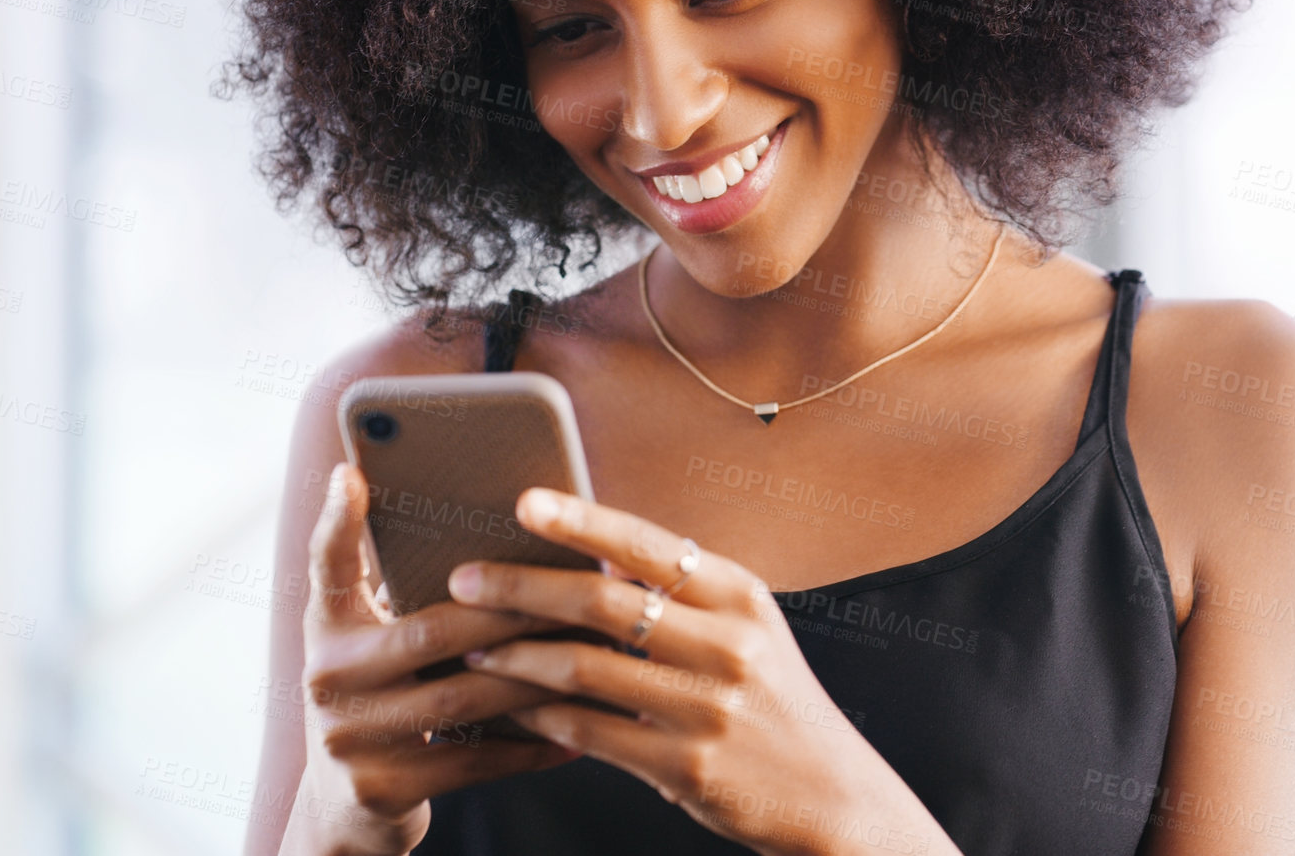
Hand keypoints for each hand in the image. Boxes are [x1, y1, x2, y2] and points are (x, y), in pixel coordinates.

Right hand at [282, 464, 577, 855]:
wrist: (344, 809)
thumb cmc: (386, 698)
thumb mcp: (376, 644)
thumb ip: (409, 597)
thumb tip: (496, 537)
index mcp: (326, 629)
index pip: (326, 564)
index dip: (337, 518)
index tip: (352, 470)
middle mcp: (326, 678)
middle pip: (434, 631)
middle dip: (516, 611)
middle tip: (582, 589)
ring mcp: (349, 737)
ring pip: (467, 696)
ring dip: (540, 675)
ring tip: (598, 655)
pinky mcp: (381, 788)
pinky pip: (476, 759)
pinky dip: (532, 744)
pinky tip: (578, 730)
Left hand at [449, 488, 961, 855]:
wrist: (830, 793)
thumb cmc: (773, 702)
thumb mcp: (746, 630)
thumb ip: (681, 594)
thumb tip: (592, 550)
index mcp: (739, 596)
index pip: (646, 545)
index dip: (581, 520)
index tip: (524, 501)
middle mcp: (727, 644)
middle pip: (602, 599)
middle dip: (521, 586)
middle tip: (464, 579)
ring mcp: (706, 708)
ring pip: (584, 668)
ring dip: (516, 656)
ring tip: (475, 648)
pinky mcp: (686, 767)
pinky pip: (591, 732)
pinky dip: (543, 716)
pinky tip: (516, 708)